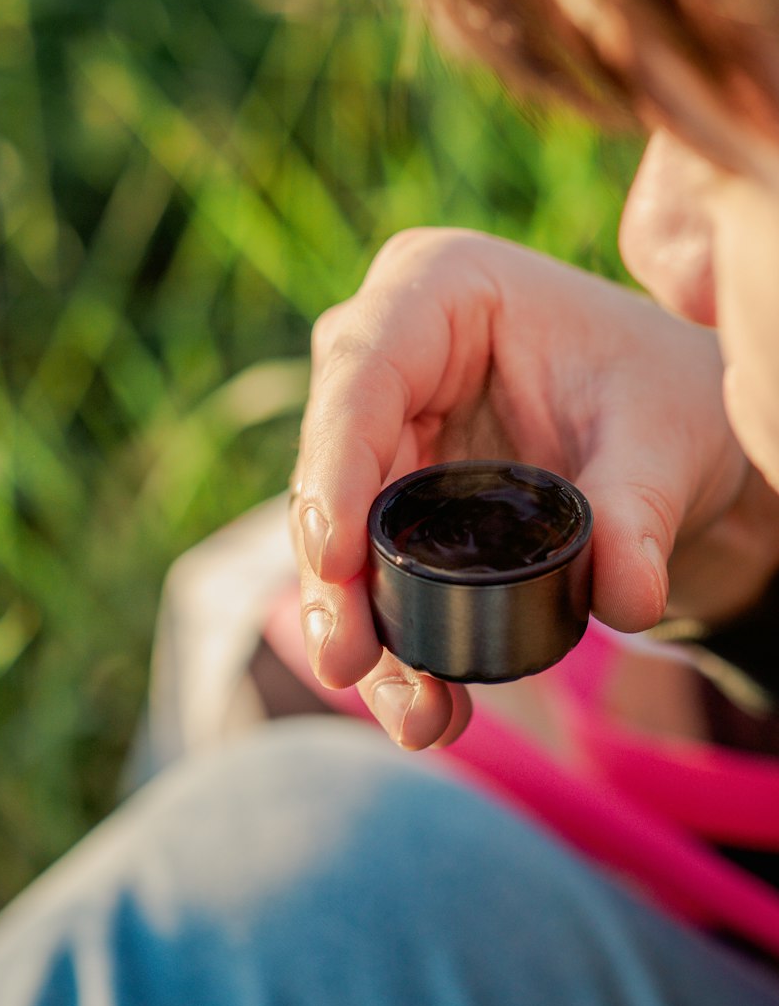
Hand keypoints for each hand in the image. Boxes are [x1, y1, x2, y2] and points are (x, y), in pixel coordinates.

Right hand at [291, 227, 757, 747]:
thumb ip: (640, 511)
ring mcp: (384, 434)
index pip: (362, 371)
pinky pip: (372, 577)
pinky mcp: (391, 502)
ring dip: (366, 633)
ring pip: (339, 540)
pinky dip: (397, 646)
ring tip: (416, 716)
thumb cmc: (663, 397)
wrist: (672, 438)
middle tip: (348, 662)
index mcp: (443, 290)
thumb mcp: (664, 441)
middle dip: (337, 580)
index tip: (334, 558)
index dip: (334, 465)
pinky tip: (425, 709)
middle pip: (332, 470)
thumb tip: (627, 599)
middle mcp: (391, 357)